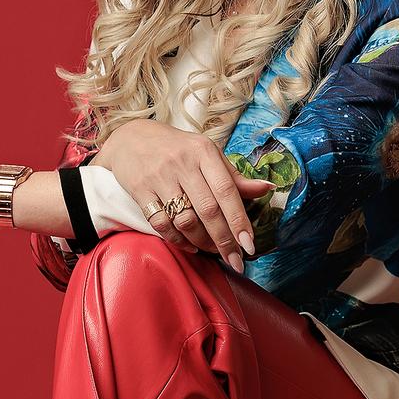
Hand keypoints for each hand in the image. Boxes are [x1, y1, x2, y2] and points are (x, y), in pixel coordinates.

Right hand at [92, 120, 273, 262]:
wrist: (131, 138)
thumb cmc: (178, 149)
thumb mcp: (207, 154)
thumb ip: (234, 176)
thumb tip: (267, 189)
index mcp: (203, 152)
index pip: (226, 190)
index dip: (239, 221)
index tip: (249, 245)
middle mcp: (182, 163)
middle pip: (207, 210)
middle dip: (224, 240)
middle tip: (235, 260)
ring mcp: (159, 177)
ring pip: (185, 220)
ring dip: (202, 242)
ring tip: (213, 250)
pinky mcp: (140, 190)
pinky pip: (161, 224)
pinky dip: (178, 240)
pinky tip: (190, 246)